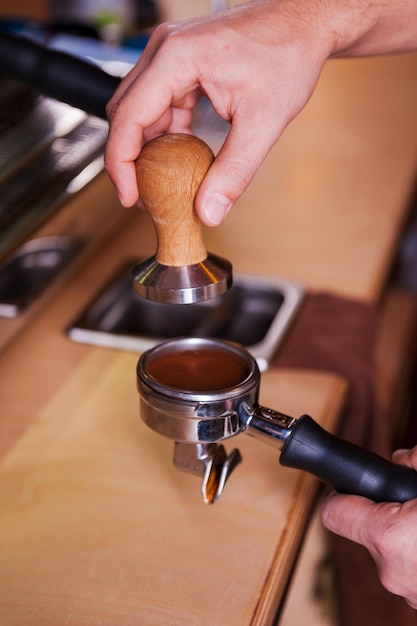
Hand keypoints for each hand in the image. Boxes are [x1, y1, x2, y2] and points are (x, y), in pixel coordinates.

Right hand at [105, 0, 333, 223]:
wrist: (303, 24)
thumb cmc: (288, 54)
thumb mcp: (264, 121)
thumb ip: (235, 171)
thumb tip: (210, 211)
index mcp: (177, 58)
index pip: (128, 117)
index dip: (120, 163)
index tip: (129, 196)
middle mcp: (165, 51)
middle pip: (125, 113)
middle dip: (129, 159)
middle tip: (144, 196)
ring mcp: (169, 54)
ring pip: (139, 109)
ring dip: (147, 147)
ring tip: (160, 182)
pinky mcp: (179, 63)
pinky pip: (158, 103)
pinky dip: (164, 133)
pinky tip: (178, 156)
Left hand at [322, 447, 416, 608]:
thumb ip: (412, 461)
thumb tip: (401, 458)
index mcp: (389, 537)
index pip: (333, 511)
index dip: (340, 493)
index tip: (345, 484)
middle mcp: (392, 571)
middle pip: (367, 530)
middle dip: (385, 512)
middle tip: (408, 500)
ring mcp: (410, 593)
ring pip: (390, 552)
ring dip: (405, 535)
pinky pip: (410, 568)